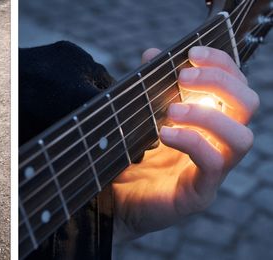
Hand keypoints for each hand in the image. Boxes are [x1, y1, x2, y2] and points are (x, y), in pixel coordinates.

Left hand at [111, 46, 258, 240]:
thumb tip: (152, 53)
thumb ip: (149, 87)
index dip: (221, 64)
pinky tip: (164, 133)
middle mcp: (218, 142)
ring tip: (171, 110)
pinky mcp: (200, 192)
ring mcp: (213, 170)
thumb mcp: (139, 117)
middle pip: (248, 104)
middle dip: (219, 82)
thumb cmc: (129, 158)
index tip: (192, 52)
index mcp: (208, 120)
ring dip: (208, 115)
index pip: (235, 84)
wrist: (113, 201)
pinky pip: (213, 164)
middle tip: (182, 77)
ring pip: (241, 137)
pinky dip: (192, 141)